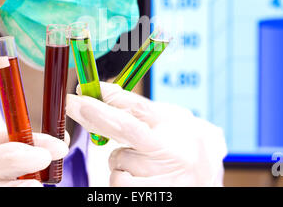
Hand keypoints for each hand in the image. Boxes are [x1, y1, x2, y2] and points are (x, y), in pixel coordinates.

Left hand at [66, 82, 226, 186]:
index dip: (108, 97)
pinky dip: (122, 178)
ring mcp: (166, 175)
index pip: (138, 107)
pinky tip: (139, 177)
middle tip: (75, 104)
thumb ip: (137, 109)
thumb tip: (104, 93)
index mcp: (173, 126)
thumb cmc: (181, 144)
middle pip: (125, 128)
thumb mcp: (167, 119)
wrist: (207, 177)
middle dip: (95, 114)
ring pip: (118, 163)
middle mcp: (172, 149)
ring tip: (140, 162)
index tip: (83, 89)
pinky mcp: (158, 194)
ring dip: (118, 161)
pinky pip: (121, 184)